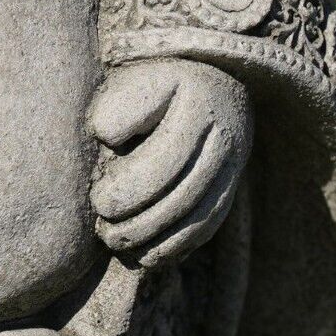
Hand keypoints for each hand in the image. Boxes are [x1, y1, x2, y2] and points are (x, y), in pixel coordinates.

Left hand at [88, 59, 251, 269]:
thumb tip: (108, 136)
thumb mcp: (132, 80)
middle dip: (142, 222)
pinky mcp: (232, 186)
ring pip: (203, 216)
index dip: (132, 189)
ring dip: (160, 241)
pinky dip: (180, 245)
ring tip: (121, 248)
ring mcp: (235, 164)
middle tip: (105, 232)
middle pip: (187, 194)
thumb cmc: (150, 82)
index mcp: (202, 103)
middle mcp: (228, 136)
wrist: (199, 79)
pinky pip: (211, 224)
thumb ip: (118, 106)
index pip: (167, 160)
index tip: (99, 202)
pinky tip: (149, 257)